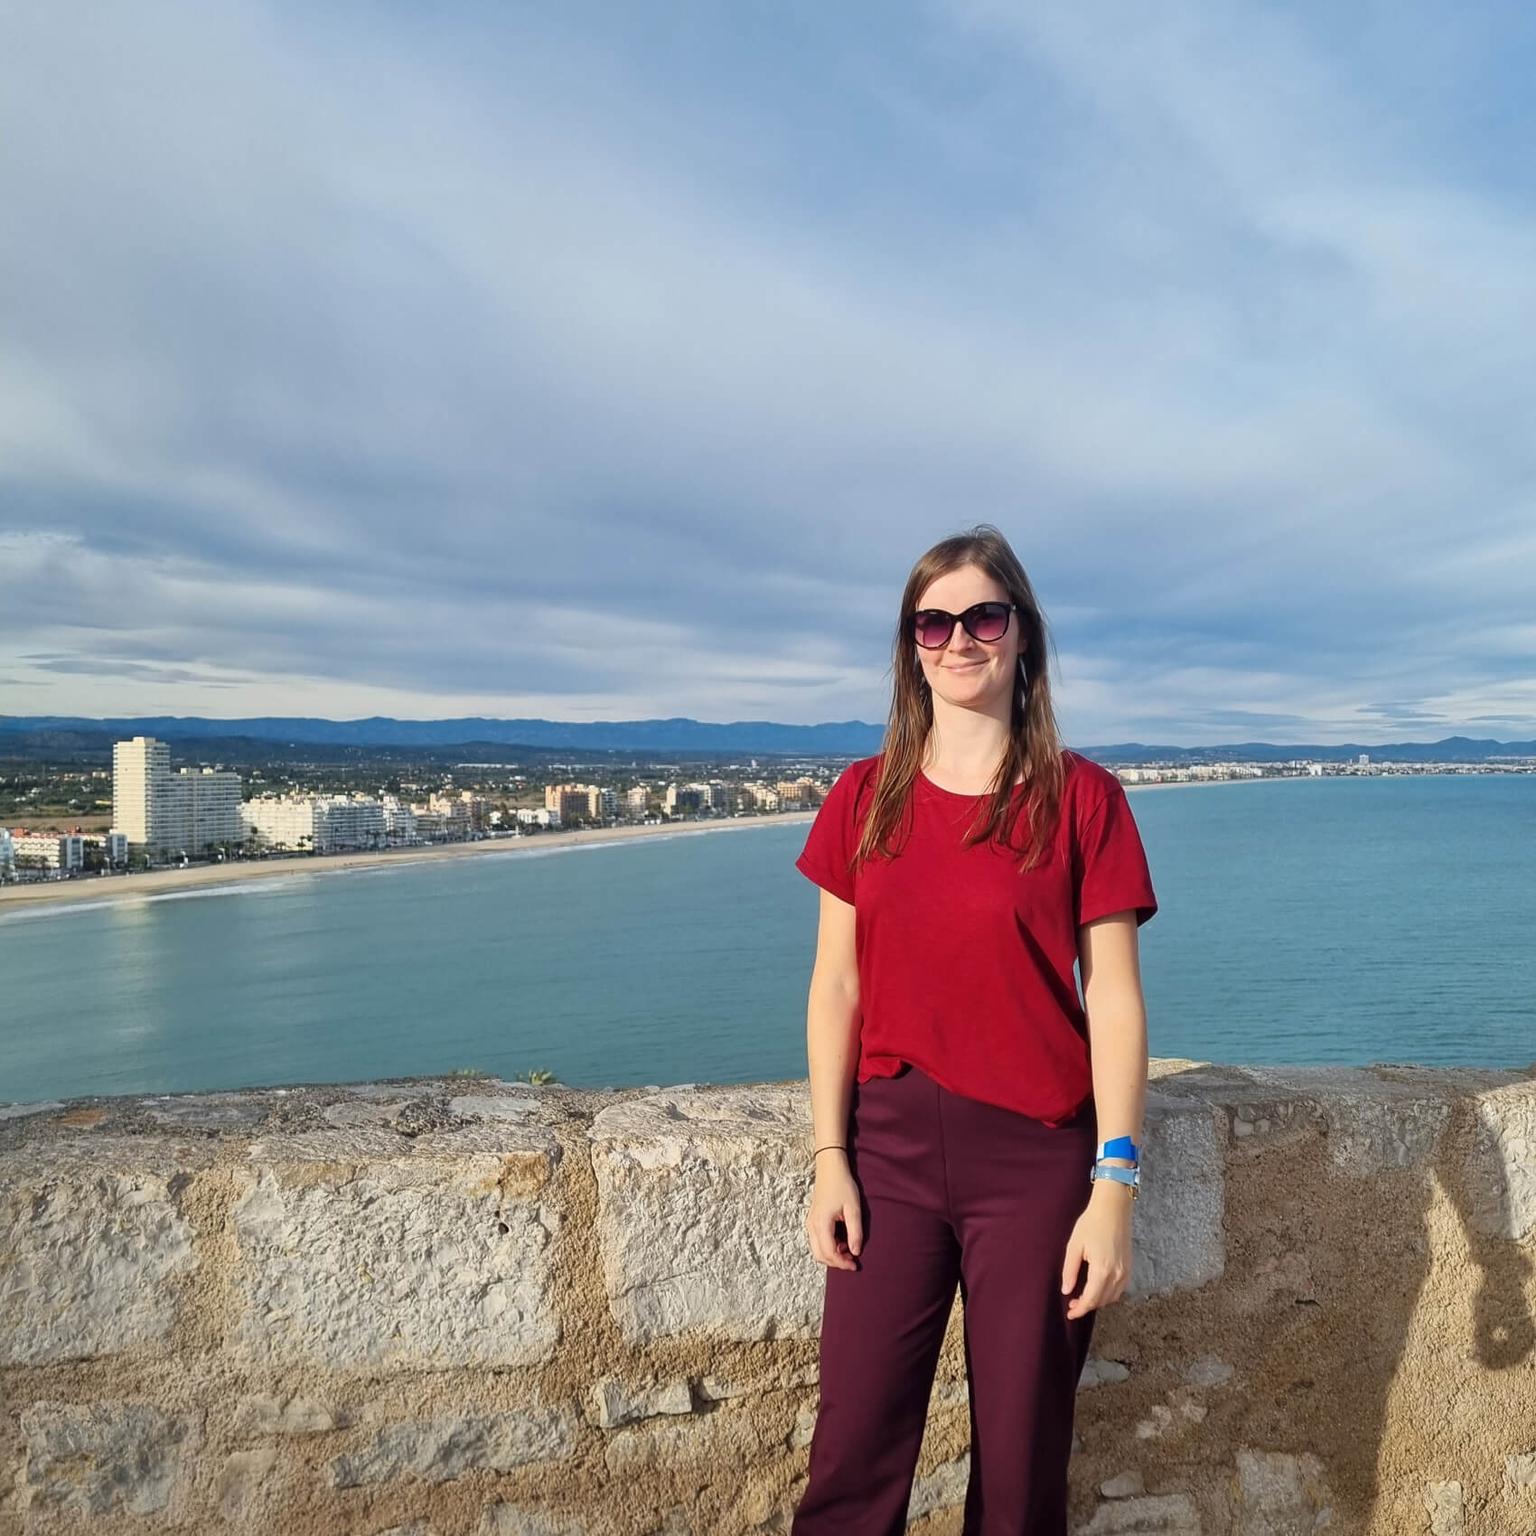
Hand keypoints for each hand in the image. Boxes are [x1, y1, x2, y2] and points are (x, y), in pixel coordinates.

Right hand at [806, 1158, 862, 1270]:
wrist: (830, 1168)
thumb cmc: (842, 1185)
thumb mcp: (853, 1208)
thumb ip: (855, 1232)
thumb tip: (856, 1252)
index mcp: (821, 1223)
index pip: (829, 1252)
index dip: (842, 1263)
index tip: (855, 1264)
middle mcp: (812, 1225)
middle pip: (820, 1255)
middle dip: (836, 1262)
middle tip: (852, 1261)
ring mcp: (810, 1223)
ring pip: (817, 1250)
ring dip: (832, 1255)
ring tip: (848, 1251)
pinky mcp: (812, 1220)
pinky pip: (817, 1241)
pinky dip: (828, 1247)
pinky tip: (841, 1241)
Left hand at [1060, 1185, 1132, 1318]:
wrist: (1113, 1208)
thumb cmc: (1091, 1223)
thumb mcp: (1074, 1245)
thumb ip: (1069, 1270)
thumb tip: (1066, 1291)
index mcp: (1102, 1270)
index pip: (1091, 1299)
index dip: (1080, 1309)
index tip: (1069, 1313)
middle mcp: (1117, 1274)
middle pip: (1102, 1301)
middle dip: (1087, 1306)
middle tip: (1073, 1303)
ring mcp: (1126, 1271)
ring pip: (1112, 1297)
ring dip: (1098, 1301)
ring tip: (1083, 1296)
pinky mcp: (1129, 1267)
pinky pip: (1120, 1289)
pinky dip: (1108, 1294)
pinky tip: (1098, 1288)